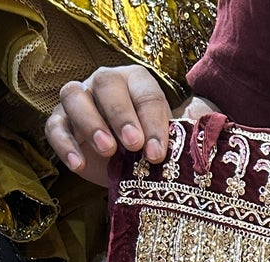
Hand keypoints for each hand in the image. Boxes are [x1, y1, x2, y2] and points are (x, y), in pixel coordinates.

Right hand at [45, 65, 218, 188]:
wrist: (132, 171)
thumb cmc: (156, 150)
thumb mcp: (178, 141)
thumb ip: (194, 128)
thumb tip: (215, 126)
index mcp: (137, 82)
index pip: (144, 92)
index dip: (151, 120)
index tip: (159, 152)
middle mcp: (105, 84)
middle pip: (107, 84)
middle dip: (121, 114)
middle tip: (133, 145)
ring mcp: (80, 102)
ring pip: (74, 96)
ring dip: (90, 121)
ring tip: (107, 150)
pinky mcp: (61, 124)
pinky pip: (54, 126)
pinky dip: (64, 144)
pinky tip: (79, 165)